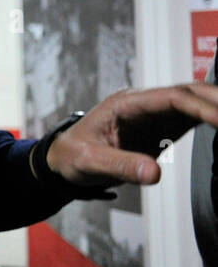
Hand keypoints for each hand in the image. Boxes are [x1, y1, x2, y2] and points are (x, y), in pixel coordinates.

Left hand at [47, 82, 217, 186]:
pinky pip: (193, 118)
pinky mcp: (161, 127)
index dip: (202, 106)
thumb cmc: (72, 155)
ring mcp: (154, 113)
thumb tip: (155, 173)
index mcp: (126, 104)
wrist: (64, 159)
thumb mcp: (90, 162)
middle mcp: (143, 103)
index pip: (172, 98)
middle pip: (190, 93)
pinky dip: (213, 120)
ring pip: (195, 102)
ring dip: (217, 107)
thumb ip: (121, 165)